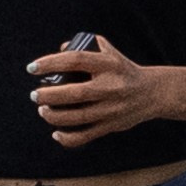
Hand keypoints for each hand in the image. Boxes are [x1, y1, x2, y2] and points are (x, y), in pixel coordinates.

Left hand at [28, 36, 168, 149]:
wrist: (152, 93)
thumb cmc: (123, 70)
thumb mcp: (110, 53)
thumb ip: (87, 46)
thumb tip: (61, 49)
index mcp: (108, 65)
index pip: (75, 60)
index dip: (50, 63)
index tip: (32, 68)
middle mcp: (111, 87)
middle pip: (74, 93)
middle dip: (49, 95)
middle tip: (34, 94)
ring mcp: (111, 108)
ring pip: (78, 117)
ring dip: (54, 116)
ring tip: (42, 110)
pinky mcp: (111, 125)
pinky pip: (86, 136)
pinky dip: (68, 138)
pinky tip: (56, 134)